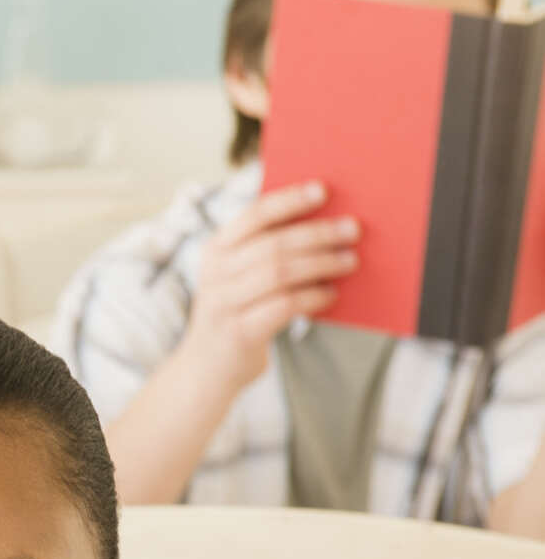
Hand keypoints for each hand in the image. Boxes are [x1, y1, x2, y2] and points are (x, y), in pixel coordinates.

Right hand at [183, 180, 359, 389]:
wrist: (205, 369)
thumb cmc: (235, 313)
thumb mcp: (238, 276)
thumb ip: (266, 251)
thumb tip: (324, 223)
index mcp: (216, 249)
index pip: (254, 215)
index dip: (289, 200)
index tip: (323, 190)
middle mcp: (215, 273)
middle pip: (274, 244)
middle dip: (318, 234)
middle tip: (353, 230)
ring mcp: (224, 303)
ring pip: (281, 272)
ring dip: (322, 264)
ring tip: (350, 261)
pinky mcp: (238, 331)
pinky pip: (284, 306)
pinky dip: (313, 297)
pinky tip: (331, 295)